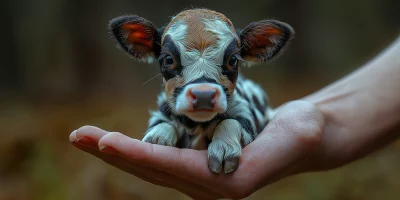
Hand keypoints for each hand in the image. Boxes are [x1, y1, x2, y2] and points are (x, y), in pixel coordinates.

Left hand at [69, 100, 323, 198]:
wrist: (302, 138)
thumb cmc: (300, 134)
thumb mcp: (293, 137)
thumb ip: (267, 156)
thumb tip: (230, 175)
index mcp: (226, 181)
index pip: (173, 167)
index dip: (138, 154)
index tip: (105, 142)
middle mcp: (208, 184)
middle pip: (152, 169)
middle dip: (114, 153)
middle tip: (79, 135)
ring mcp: (200, 177)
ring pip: (150, 165)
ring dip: (117, 151)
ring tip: (84, 136)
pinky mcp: (197, 166)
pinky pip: (159, 159)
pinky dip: (134, 149)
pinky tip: (113, 143)